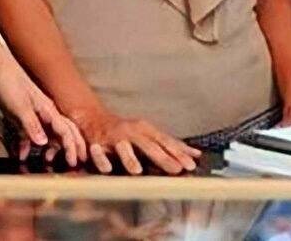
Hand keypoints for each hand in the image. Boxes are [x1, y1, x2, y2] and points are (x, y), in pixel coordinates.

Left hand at [0, 55, 86, 166]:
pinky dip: (27, 145)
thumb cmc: (10, 84)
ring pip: (48, 134)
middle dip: (71, 147)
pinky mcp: (22, 116)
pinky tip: (21, 154)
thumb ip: (31, 124)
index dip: (72, 147)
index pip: (66, 131)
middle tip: (75, 163)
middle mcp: (45, 113)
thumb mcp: (20, 106)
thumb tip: (44, 143)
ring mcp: (34, 114)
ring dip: (50, 148)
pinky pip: (29, 134)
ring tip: (48, 161)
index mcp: (49, 110)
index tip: (74, 162)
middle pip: (64, 132)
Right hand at [71, 107, 200, 174]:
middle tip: (176, 169)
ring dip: (130, 159)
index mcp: (146, 130)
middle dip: (163, 158)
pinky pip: (98, 154)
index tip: (192, 164)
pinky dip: (102, 160)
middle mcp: (132, 132)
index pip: (165, 142)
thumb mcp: (149, 135)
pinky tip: (107, 169)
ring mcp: (114, 137)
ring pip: (123, 148)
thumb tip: (196, 155)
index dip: (179, 153)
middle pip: (149, 146)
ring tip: (137, 171)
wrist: (94, 118)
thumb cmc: (127, 132)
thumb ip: (170, 145)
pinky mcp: (97, 143)